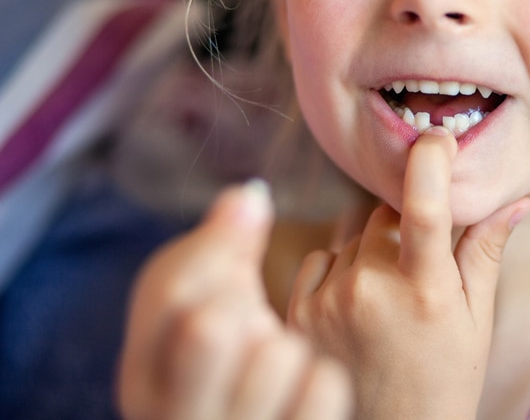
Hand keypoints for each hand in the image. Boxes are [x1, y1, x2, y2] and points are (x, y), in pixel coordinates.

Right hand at [118, 182, 352, 419]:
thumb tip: (250, 195)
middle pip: (209, 327)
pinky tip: (302, 388)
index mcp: (142, 379)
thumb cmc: (229, 362)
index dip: (218, 252)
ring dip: (287, 345)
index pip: (170, 291)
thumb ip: (219, 250)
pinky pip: (325, 385)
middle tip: (250, 320)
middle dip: (242, 305)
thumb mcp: (206, 308)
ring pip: (275, 355)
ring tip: (274, 362)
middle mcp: (176, 418)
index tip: (240, 250)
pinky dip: (322, 376)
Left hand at [289, 128, 529, 419]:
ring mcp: (330, 300)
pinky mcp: (299, 311)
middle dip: (404, 224)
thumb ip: (487, 252)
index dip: (431, 160)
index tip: (437, 138)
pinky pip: (320, 258)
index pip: (425, 208)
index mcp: (427, 291)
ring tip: (387, 296)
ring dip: (371, 249)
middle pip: (386, 214)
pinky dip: (338, 269)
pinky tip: (356, 303)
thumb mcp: (477, 319)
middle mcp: (373, 290)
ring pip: (353, 235)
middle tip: (419, 265)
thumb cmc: (446, 378)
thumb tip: (516, 200)